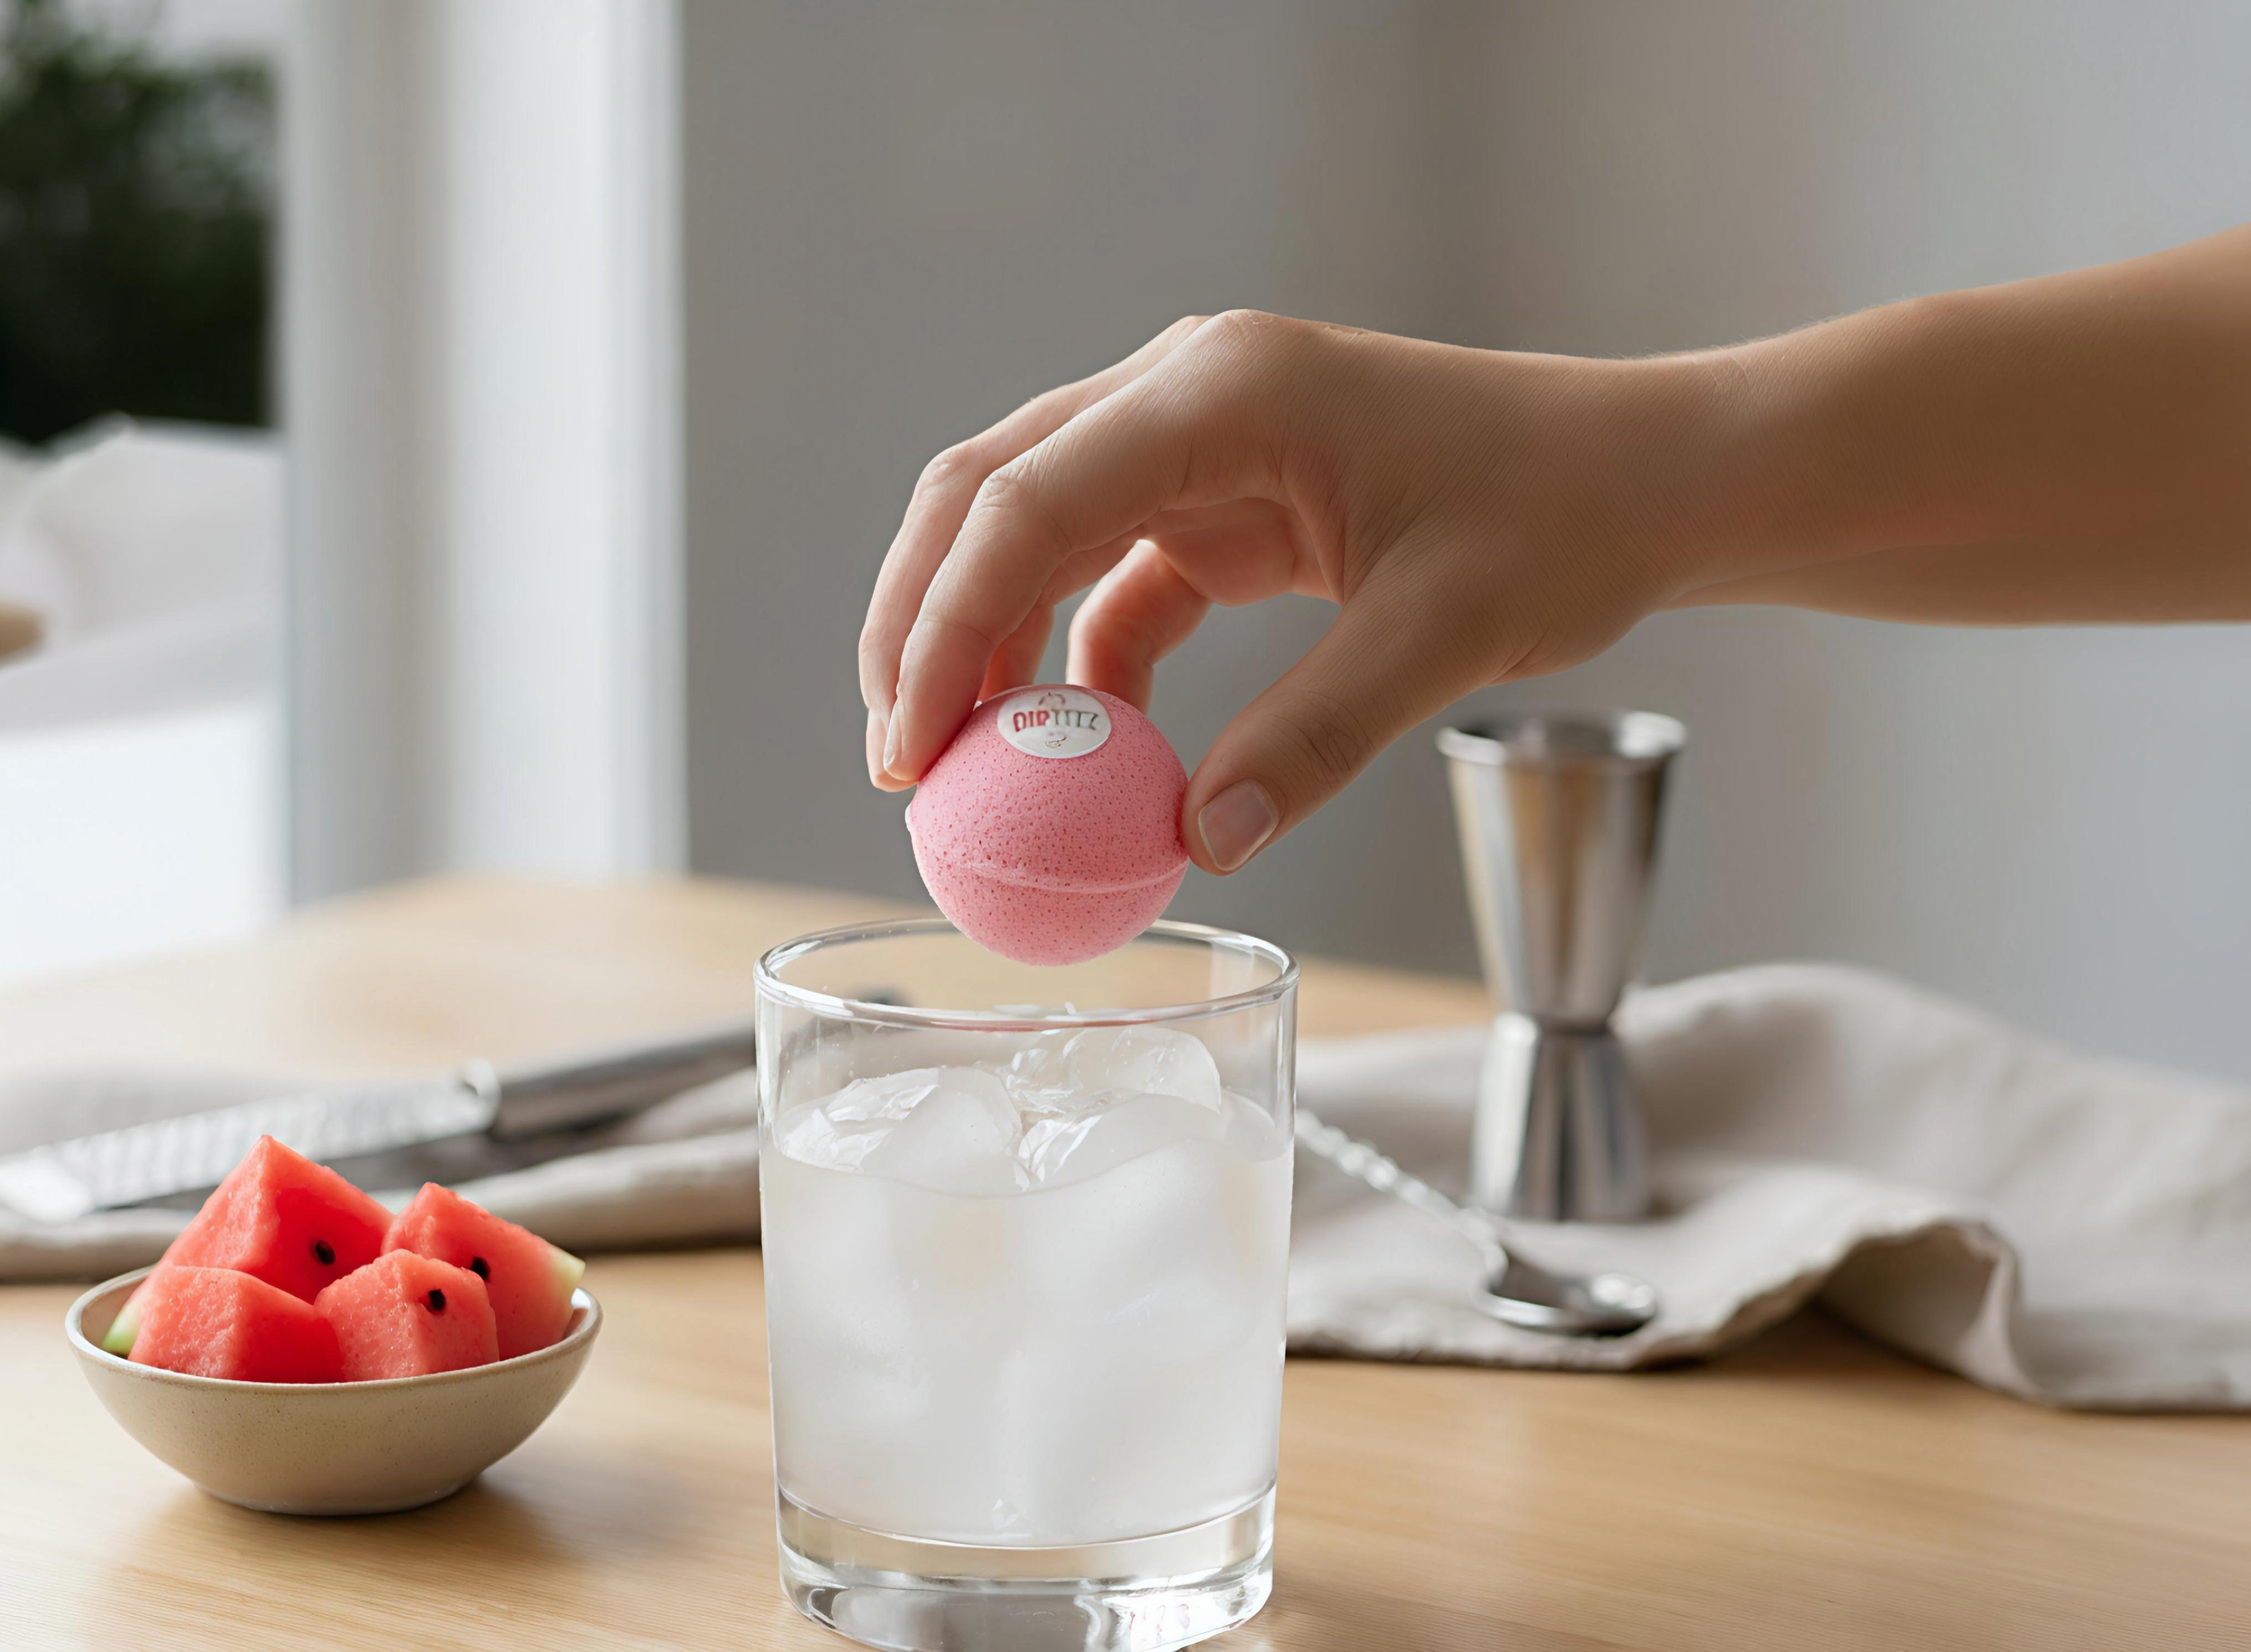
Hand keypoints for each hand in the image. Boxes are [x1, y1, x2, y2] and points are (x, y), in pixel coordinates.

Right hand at [857, 311, 1717, 871]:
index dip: (944, 627)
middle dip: (925, 625)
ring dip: (990, 645)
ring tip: (971, 769)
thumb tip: (1196, 840)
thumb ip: (1315, 736)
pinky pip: (1113, 575)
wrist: (1644, 474)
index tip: (910, 750)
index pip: (1027, 502)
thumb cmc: (1564, 518)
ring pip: (1033, 531)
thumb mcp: (1444, 633)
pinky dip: (1083, 661)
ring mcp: (1198, 436)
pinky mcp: (1224, 494)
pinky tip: (1092, 746)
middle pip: (990, 495)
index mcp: (1225, 390)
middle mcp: (1188, 390)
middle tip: (902, 763)